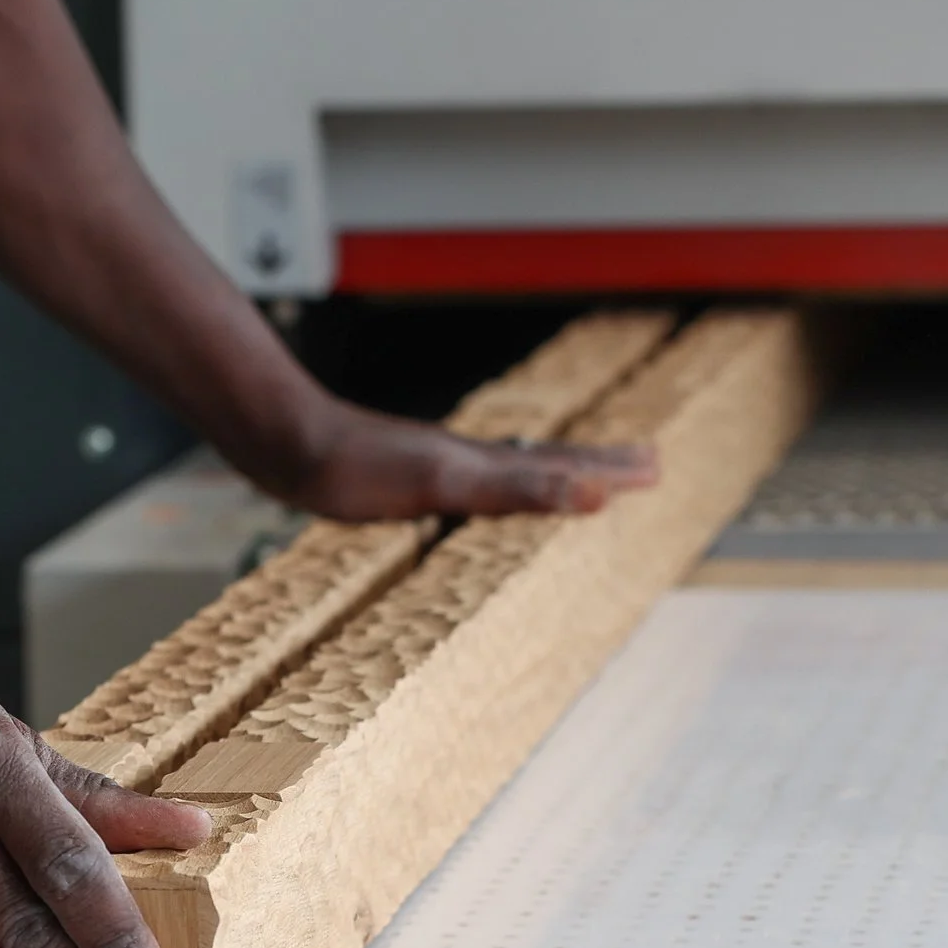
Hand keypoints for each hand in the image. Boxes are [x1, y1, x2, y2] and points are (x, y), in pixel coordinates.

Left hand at [249, 398, 658, 523]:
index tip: (656, 465)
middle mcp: (468, 460)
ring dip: (551, 477)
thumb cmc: (358, 468)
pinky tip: (478, 500)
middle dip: (596, 467)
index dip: (609, 469)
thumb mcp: (447, 483)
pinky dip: (496, 493)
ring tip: (576, 479)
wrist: (290, 447)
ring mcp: (437, 469)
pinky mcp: (403, 483)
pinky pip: (471, 490)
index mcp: (486, 463)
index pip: (565, 465)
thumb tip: (593, 494)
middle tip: (641, 465)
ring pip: (511, 473)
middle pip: (546, 462)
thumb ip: (519, 489)